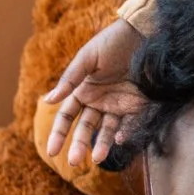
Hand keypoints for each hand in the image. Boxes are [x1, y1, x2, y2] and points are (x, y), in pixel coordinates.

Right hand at [41, 21, 147, 167]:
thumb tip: (48, 100)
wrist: (145, 33)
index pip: (66, 117)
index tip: (52, 151)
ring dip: (101, 145)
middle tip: (74, 161)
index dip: (58, 134)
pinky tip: (119, 140)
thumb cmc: (113, 42)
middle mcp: (99, 101)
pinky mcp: (138, 105)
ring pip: (106, 130)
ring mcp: (118, 105)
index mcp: (82, 91)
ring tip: (98, 158)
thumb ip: (70, 79)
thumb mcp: (88, 58)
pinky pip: (130, 124)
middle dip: (78, 145)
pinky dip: (124, 134)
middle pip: (85, 128)